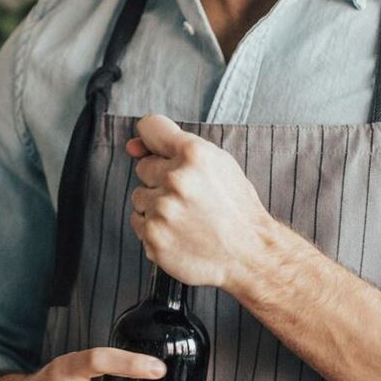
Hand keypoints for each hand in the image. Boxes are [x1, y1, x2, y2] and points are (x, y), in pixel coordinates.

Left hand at [126, 113, 275, 289]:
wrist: (249, 253)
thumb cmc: (234, 207)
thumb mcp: (218, 165)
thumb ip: (176, 148)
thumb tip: (131, 147)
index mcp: (195, 154)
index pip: (150, 127)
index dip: (151, 141)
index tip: (156, 151)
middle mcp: (176, 179)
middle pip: (143, 166)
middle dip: (160, 179)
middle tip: (189, 196)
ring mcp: (163, 210)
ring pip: (139, 196)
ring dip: (156, 204)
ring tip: (186, 216)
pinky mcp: (154, 236)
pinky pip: (138, 221)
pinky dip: (154, 226)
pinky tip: (179, 232)